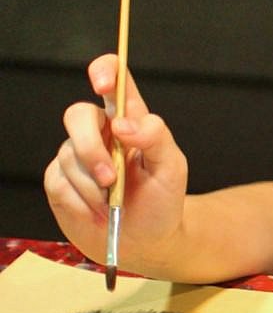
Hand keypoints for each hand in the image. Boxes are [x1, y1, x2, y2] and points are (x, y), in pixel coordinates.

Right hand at [44, 54, 188, 274]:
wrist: (145, 241)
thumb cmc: (162, 199)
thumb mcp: (172, 167)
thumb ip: (155, 137)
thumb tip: (123, 125)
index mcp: (130, 119)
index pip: (114, 79)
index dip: (104, 71)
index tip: (102, 84)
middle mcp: (100, 131)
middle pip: (77, 115)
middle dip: (91, 147)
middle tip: (112, 177)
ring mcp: (76, 155)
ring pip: (69, 154)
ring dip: (93, 184)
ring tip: (113, 202)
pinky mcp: (59, 181)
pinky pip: (59, 182)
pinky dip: (81, 201)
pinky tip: (97, 211)